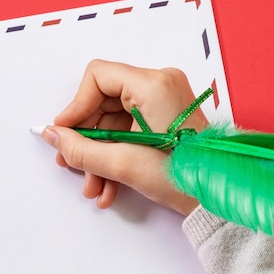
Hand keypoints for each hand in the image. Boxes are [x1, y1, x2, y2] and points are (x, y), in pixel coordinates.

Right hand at [39, 60, 207, 214]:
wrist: (221, 197)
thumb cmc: (187, 178)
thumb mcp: (124, 164)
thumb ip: (81, 149)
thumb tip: (53, 136)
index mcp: (154, 85)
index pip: (98, 76)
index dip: (76, 105)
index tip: (65, 132)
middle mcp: (160, 86)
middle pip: (103, 103)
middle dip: (86, 140)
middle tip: (72, 163)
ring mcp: (164, 103)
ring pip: (113, 122)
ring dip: (99, 156)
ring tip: (95, 186)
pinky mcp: (166, 119)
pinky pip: (129, 131)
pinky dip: (116, 156)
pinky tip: (109, 186)